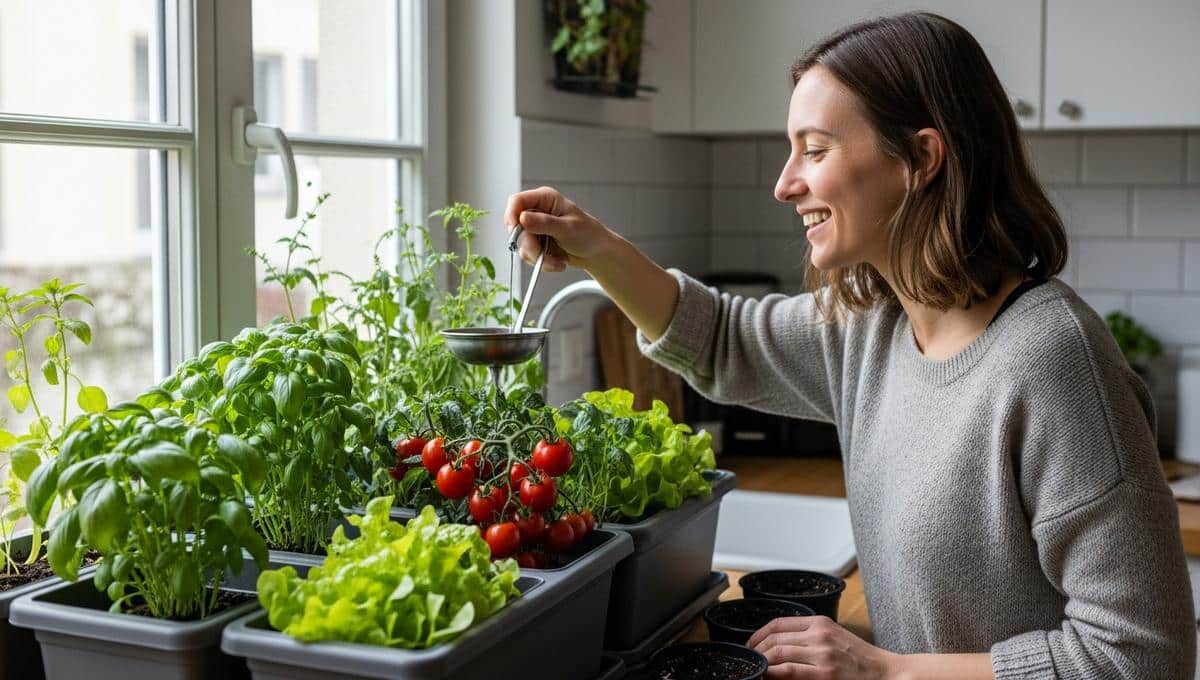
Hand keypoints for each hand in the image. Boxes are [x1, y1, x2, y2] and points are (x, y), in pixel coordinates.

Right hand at [503, 186, 619, 272]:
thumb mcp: (567, 228)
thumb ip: (544, 223)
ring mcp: (536, 229)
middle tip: (542, 254)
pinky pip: (528, 255)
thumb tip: (522, 218)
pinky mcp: (537, 243)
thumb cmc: (589, 234)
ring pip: (522, 244)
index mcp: (545, 199)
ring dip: (539, 257)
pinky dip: (542, 262)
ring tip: (557, 261)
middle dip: (531, 245)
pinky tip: (557, 262)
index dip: (511, 214)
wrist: (597, 253)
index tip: (514, 231)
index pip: (517, 201)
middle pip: (517, 228)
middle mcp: (537, 212)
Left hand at [747, 615, 899, 678]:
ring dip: (761, 663)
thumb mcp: (834, 638)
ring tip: (755, 670)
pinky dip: (771, 673)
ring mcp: (822, 654)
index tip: (751, 646)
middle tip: (749, 661)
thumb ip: (809, 638)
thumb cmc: (861, 660)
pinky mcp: (825, 674)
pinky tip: (765, 676)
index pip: (778, 623)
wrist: (887, 674)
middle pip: (774, 639)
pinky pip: (788, 671)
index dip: (758, 635)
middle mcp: (819, 635)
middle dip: (756, 651)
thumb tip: (778, 646)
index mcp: (820, 623)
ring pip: (777, 654)